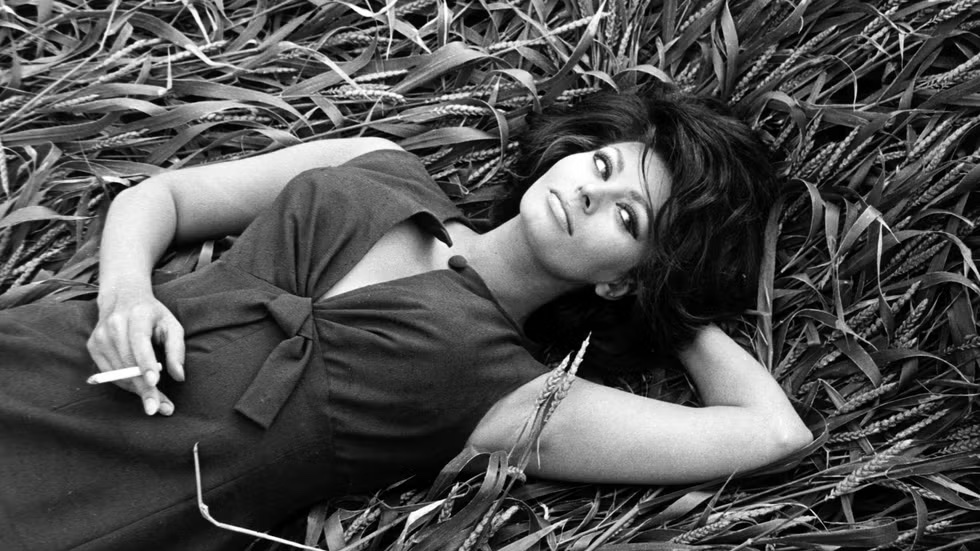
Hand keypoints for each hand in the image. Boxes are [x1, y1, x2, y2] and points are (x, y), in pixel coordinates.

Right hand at [88, 286, 185, 415]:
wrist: (122, 298)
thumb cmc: (153, 315)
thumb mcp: (172, 325)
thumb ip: (177, 349)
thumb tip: (179, 376)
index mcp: (137, 315)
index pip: (139, 343)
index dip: (146, 364)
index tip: (154, 383)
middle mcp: (114, 325)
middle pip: (129, 363)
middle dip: (144, 389)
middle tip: (160, 409)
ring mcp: (100, 336)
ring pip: (118, 373)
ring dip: (137, 391)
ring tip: (157, 402)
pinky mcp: (93, 346)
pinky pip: (110, 374)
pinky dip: (126, 384)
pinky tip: (140, 387)